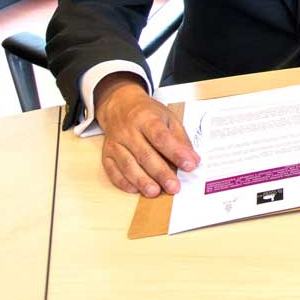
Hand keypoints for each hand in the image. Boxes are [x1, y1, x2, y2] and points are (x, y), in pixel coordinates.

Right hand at [95, 72, 199, 197]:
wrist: (120, 106)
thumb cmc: (147, 114)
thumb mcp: (169, 118)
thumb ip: (181, 139)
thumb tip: (192, 159)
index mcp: (146, 118)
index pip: (162, 138)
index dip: (176, 153)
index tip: (189, 165)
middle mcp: (128, 131)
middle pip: (145, 154)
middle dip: (160, 173)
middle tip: (173, 186)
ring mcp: (115, 143)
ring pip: (128, 165)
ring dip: (142, 181)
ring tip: (155, 192)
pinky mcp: (107, 154)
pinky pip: (112, 171)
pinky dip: (123, 182)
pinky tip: (135, 189)